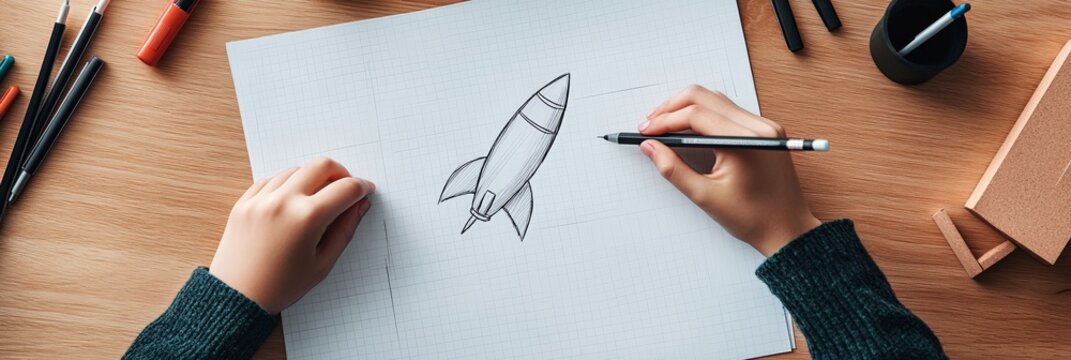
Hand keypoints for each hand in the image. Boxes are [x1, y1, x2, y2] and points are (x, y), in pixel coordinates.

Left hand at [209, 158, 374, 313]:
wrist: (237, 296)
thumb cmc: (282, 286)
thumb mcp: (323, 263)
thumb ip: (345, 230)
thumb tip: (360, 205)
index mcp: (307, 218)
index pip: (346, 188)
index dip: (362, 187)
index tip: (366, 190)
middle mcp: (283, 200)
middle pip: (322, 166)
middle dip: (340, 173)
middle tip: (344, 189)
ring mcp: (261, 198)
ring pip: (296, 170)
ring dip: (312, 179)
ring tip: (315, 200)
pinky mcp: (244, 201)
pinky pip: (272, 180)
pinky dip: (287, 185)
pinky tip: (291, 203)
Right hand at [639, 86, 820, 255]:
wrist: (788, 230)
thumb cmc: (754, 218)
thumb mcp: (705, 196)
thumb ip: (673, 169)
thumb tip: (650, 147)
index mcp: (745, 141)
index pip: (696, 114)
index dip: (665, 120)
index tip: (645, 131)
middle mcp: (758, 126)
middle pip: (704, 97)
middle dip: (672, 108)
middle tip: (649, 125)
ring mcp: (764, 126)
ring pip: (716, 99)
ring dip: (687, 108)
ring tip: (664, 125)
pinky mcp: (764, 131)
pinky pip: (728, 110)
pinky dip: (704, 114)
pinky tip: (687, 128)